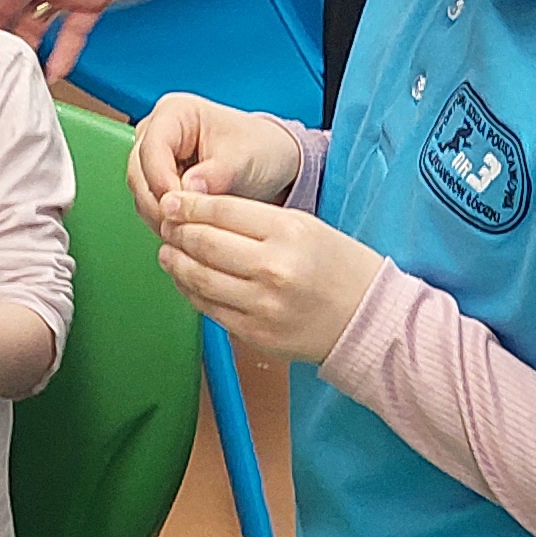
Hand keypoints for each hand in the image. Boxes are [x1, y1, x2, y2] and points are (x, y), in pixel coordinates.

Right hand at [128, 92, 301, 214]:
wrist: (271, 161)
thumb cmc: (258, 148)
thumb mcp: (242, 159)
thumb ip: (214, 175)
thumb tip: (187, 191)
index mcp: (175, 112)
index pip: (152, 147)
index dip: (161, 179)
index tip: (178, 206)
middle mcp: (158, 131)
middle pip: (139, 170)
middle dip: (158, 202)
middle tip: (180, 226)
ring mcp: (155, 156)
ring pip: (141, 190)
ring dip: (158, 214)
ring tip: (185, 232)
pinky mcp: (159, 180)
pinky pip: (150, 203)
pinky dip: (164, 219)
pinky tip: (183, 231)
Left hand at [154, 191, 378, 364]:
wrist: (368, 319)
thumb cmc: (337, 268)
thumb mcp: (305, 227)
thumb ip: (254, 219)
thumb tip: (198, 211)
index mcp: (289, 232)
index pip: (221, 211)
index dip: (187, 205)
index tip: (171, 202)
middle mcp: (273, 268)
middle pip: (203, 243)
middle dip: (176, 231)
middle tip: (167, 225)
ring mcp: (262, 305)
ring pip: (199, 278)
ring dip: (175, 262)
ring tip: (168, 252)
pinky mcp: (255, 334)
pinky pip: (209, 309)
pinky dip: (191, 292)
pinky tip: (187, 280)